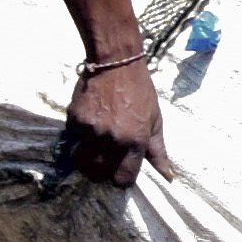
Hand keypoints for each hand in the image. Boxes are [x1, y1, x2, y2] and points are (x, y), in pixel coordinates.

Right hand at [62, 49, 169, 186]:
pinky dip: (79, 135)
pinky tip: (89, 120)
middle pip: (98, 175)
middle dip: (100, 172)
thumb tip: (168, 178)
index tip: (120, 171)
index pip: (123, 179)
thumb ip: (158, 152)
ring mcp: (91, 130)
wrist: (116, 62)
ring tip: (93, 146)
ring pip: (81, 161)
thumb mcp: (155, 120)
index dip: (121, 179)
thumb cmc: (140, 91)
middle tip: (104, 161)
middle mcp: (112, 140)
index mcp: (135, 142)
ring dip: (86, 159)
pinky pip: (73, 138)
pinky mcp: (74, 119)